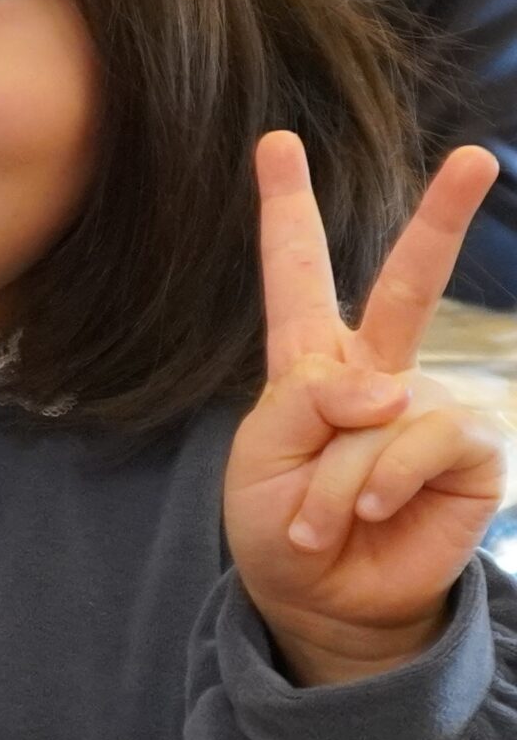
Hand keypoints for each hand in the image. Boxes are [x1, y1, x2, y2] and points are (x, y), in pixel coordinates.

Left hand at [224, 132, 505, 686]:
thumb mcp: (262, 456)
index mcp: (312, 362)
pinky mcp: (470, 448)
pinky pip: (420, 441)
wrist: (318, 597)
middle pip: (409, 282)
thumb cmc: (279, 524)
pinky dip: (379, 483)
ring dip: (337, 477)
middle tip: (478, 158)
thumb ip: (309, 404)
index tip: (277, 142)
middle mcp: (380, 371)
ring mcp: (429, 405)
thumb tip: (388, 388)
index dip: (287, 208)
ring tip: (325, 517)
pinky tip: (370, 514)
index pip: (297, 274)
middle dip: (444, 218)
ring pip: (380, 411)